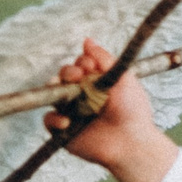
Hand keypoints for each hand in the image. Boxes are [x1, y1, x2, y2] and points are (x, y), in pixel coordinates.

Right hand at [46, 37, 177, 181]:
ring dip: (58, 90)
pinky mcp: (63, 130)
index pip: (80, 65)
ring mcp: (71, 112)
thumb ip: (105, 59)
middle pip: (64, 76)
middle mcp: (82, 95)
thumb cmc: (132, 109)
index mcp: (96, 82)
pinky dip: (54, 118)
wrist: (131, 141)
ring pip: (53, 94)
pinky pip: (48, 119)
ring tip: (71, 93)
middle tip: (78, 76)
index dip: (82, 63)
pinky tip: (67, 119)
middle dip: (68, 72)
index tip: (90, 65)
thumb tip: (87, 40)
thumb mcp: (124, 78)